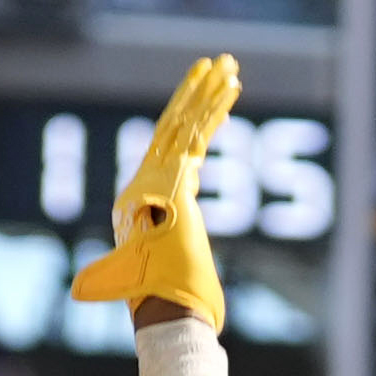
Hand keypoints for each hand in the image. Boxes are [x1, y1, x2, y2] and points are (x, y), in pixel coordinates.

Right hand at [71, 52, 242, 328]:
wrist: (161, 313)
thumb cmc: (162, 303)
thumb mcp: (164, 278)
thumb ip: (168, 271)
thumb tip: (190, 299)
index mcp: (142, 201)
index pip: (169, 149)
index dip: (187, 119)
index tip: (207, 99)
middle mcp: (147, 186)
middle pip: (175, 127)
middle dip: (196, 93)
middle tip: (217, 63)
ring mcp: (159, 183)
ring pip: (186, 124)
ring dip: (207, 90)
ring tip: (227, 63)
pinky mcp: (176, 185)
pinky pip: (197, 135)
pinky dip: (214, 108)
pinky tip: (232, 84)